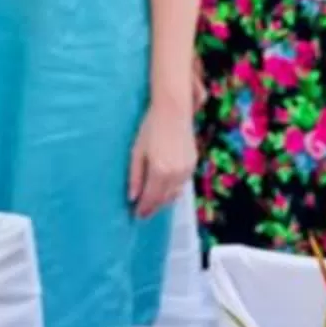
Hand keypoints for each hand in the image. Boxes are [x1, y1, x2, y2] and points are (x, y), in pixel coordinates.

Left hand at [128, 100, 197, 218]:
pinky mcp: (193, 163)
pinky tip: (166, 188)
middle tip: (143, 212)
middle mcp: (175, 174)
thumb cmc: (150, 128)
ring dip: (164, 200)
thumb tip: (132, 197)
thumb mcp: (137, 152)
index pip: (151, 198)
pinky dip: (173, 190)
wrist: (174, 111)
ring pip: (175, 193)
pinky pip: (183, 184)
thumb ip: (135, 176)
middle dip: (153, 207)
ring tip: (154, 202)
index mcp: (159, 171)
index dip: (143, 209)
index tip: (136, 215)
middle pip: (164, 199)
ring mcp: (186, 169)